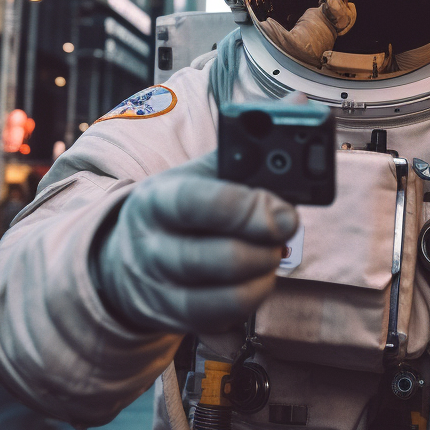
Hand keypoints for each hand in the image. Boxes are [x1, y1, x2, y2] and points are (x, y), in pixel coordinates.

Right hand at [94, 152, 297, 334]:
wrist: (129, 257)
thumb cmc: (178, 208)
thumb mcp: (199, 171)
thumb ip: (249, 145)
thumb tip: (300, 104)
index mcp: (157, 200)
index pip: (198, 204)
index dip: (248, 209)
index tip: (285, 210)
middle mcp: (153, 249)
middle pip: (221, 258)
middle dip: (268, 245)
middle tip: (284, 229)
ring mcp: (162, 292)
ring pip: (230, 299)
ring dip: (265, 274)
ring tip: (270, 253)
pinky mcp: (178, 323)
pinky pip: (228, 324)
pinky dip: (253, 301)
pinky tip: (254, 280)